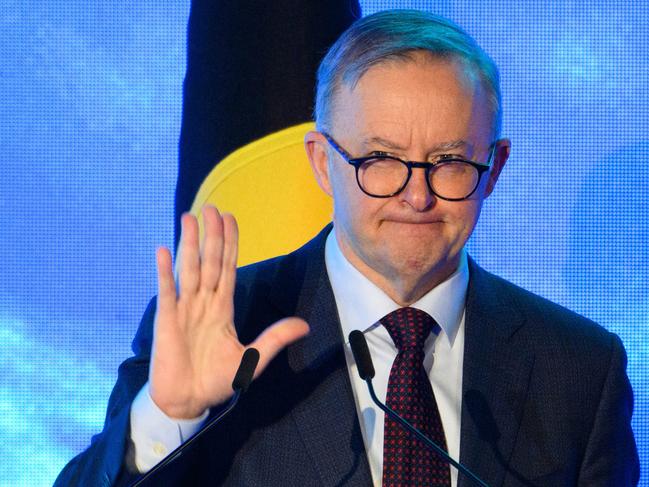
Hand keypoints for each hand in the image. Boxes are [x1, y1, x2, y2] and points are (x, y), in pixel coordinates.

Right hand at [148, 205, 309, 418]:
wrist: (189, 402)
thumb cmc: (217, 380)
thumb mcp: (252, 359)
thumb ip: (275, 339)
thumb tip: (305, 326)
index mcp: (223, 308)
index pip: (228, 268)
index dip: (230, 244)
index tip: (230, 219)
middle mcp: (204, 302)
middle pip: (209, 261)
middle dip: (212, 235)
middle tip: (212, 207)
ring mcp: (184, 309)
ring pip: (189, 269)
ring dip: (189, 244)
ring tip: (189, 218)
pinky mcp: (167, 320)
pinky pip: (167, 291)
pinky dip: (165, 271)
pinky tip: (164, 250)